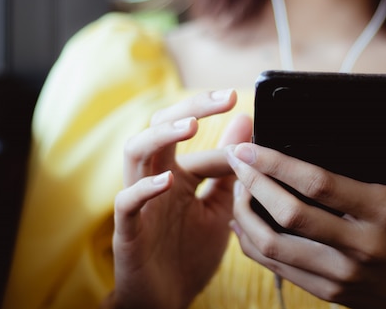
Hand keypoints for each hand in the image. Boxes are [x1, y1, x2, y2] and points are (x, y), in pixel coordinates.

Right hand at [109, 90, 251, 308]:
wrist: (168, 301)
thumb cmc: (191, 251)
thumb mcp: (220, 204)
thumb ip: (229, 167)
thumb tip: (246, 120)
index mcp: (177, 173)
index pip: (196, 140)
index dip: (227, 137)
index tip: (258, 135)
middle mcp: (155, 179)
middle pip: (160, 128)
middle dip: (190, 108)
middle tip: (225, 97)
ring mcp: (139, 202)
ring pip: (136, 154)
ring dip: (161, 136)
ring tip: (191, 126)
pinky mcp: (128, 231)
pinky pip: (127, 204)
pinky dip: (143, 190)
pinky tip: (167, 183)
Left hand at [227, 128, 385, 308]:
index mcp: (382, 213)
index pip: (319, 184)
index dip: (278, 164)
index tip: (251, 148)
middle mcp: (360, 246)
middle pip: (289, 214)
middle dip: (253, 183)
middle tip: (236, 160)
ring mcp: (342, 274)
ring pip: (275, 246)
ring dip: (245, 215)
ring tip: (235, 189)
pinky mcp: (328, 291)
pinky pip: (278, 268)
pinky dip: (253, 244)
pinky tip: (243, 223)